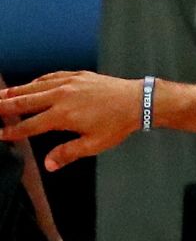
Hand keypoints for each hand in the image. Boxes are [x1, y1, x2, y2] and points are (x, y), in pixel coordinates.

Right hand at [0, 72, 142, 171]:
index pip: (30, 125)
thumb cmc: (118, 124)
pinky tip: (30, 85)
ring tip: (0, 95)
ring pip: (34, 86)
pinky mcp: (77, 75)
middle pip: (25, 102)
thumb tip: (48, 165)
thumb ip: (68, 153)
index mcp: (62, 116)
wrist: (137, 100)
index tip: (1, 135)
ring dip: (15, 91)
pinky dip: (37, 81)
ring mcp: (68, 83)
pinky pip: (50, 76)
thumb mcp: (94, 144)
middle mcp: (60, 96)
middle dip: (5, 106)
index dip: (13, 131)